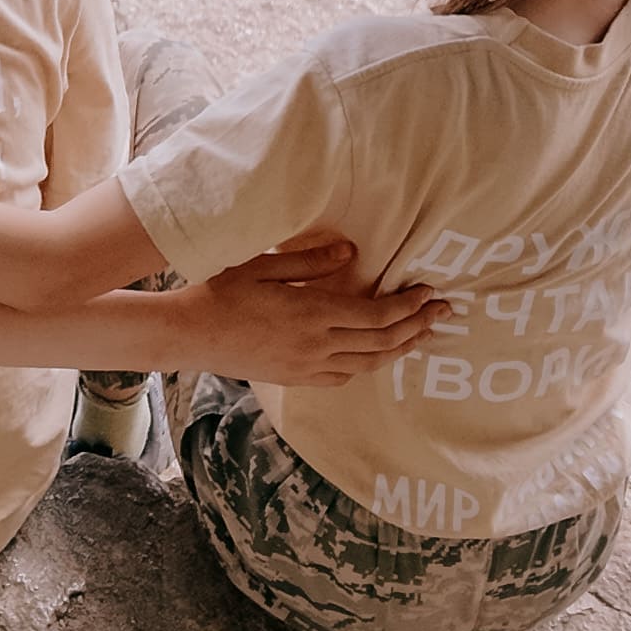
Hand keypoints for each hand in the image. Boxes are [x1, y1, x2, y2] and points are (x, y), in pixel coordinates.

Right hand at [171, 240, 447, 387]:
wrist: (186, 334)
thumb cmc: (220, 291)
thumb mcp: (264, 265)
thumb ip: (312, 260)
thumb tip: (353, 252)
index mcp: (313, 314)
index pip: (376, 315)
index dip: (409, 306)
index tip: (431, 294)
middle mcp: (316, 346)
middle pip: (381, 343)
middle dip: (417, 327)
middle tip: (443, 314)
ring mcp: (306, 367)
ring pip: (367, 364)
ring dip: (399, 349)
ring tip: (421, 336)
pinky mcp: (294, 378)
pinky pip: (342, 376)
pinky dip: (366, 365)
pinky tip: (373, 355)